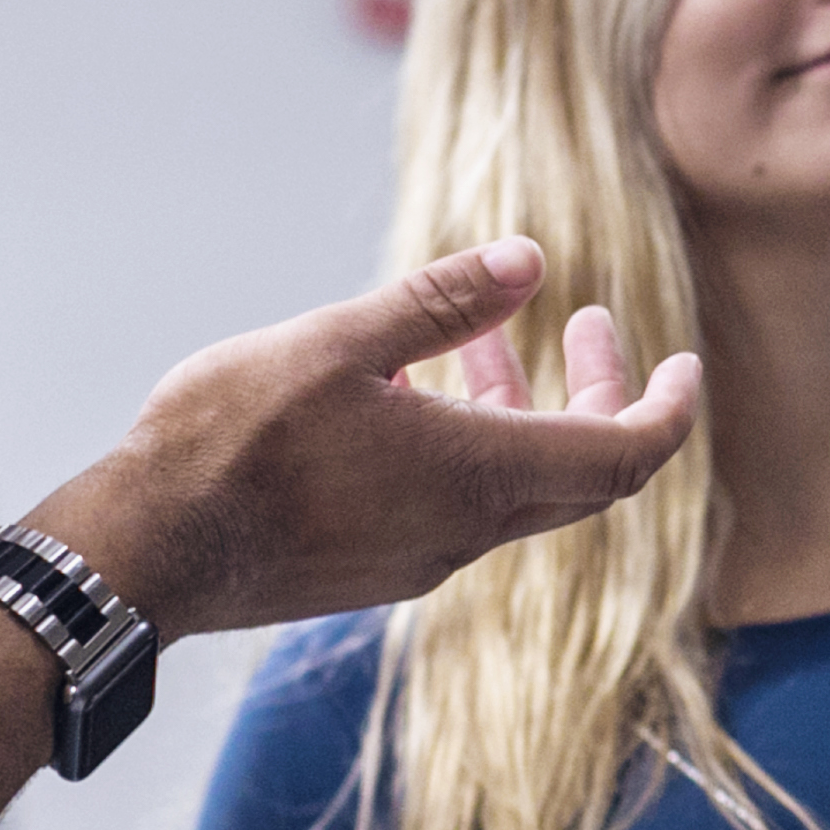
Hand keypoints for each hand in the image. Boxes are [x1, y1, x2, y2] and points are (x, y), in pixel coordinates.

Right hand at [32, 238, 702, 638]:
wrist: (143, 551)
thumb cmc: (231, 440)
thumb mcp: (340, 341)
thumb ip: (442, 303)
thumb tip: (530, 260)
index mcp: (478, 477)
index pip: (627, 457)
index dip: (670, 409)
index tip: (685, 363)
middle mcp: (468, 533)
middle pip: (584, 473)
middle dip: (601, 393)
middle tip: (584, 323)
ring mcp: (423, 560)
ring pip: (514, 484)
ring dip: (517, 408)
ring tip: (476, 335)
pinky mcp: (377, 570)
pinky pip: (457, 507)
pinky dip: (466, 444)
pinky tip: (404, 393)